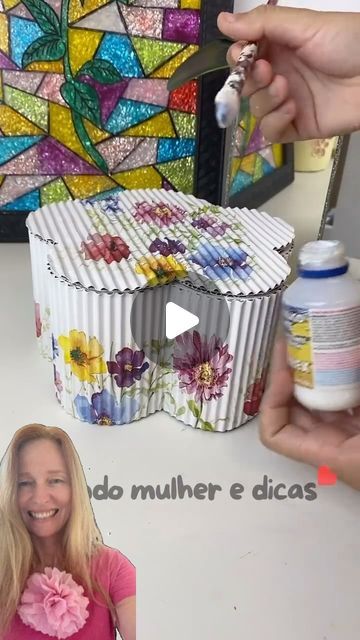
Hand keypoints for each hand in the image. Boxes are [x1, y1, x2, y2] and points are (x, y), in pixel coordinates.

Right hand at [217, 6, 359, 141]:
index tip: (243, 54)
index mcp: (279, 48)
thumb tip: (221, 21)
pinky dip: (274, 122)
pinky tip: (291, 109)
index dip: (237, 57)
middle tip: (267, 71)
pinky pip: (271, 132)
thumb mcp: (304, 25)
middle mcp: (280, 74)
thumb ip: (262, 23)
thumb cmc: (347, 42)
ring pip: (256, 109)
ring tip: (286, 88)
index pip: (243, 56)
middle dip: (250, 79)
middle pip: (245, 85)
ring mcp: (288, 102)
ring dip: (265, 99)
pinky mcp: (298, 126)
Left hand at [259, 339, 359, 490]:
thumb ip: (355, 387)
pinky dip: (342, 378)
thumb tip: (351, 347)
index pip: (275, 433)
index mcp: (328, 454)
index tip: (287, 369)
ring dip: (316, 373)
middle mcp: (331, 445)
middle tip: (297, 341)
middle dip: (291, 374)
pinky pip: (345, 400)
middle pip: (293, 409)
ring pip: (319, 401)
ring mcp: (349, 435)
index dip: (272, 399)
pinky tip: (348, 354)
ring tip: (317, 342)